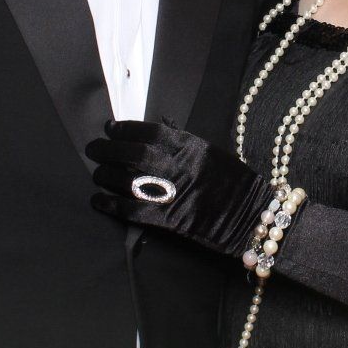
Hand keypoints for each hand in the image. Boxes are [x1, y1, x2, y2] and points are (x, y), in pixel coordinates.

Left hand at [87, 119, 271, 257]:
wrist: (253, 216)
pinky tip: (98, 201)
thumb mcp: (213, 153)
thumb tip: (159, 128)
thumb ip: (184, 143)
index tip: (110, 128)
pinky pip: (131, 210)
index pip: (149, 132)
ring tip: (96, 174)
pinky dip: (110, 204)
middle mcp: (181, 167)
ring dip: (106, 176)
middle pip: (133, 153)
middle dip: (108, 150)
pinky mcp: (170, 219)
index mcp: (192, 147)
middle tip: (93, 149)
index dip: (125, 129)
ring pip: (127, 180)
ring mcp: (174, 193)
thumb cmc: (236, 184)